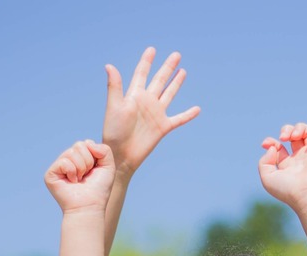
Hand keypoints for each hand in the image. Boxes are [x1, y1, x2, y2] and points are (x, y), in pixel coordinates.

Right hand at [44, 140, 115, 213]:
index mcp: (80, 158)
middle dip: (88, 161)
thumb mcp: (108, 166)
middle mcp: (68, 160)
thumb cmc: (99, 190)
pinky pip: (63, 161)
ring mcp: (58, 167)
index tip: (95, 170)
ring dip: (81, 168)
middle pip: (79, 145)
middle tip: (86, 176)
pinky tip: (72, 182)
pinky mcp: (50, 174)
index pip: (86, 143)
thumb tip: (88, 143)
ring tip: (79, 180)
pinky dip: (72, 171)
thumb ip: (105, 149)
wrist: (89, 206)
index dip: (94, 156)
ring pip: (71, 152)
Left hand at [103, 47, 199, 175]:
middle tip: (176, 55)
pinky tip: (197, 109)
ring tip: (183, 71)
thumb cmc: (114, 131)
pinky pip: (179, 119)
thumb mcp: (114, 106)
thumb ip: (115, 86)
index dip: (147, 62)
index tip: (152, 50)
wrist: (121, 154)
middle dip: (167, 67)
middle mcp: (147, 102)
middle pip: (159, 80)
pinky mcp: (163, 127)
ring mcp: (156, 114)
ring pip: (169, 94)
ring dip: (176, 83)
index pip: (142, 74)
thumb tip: (109, 65)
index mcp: (134, 95)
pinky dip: (188, 114)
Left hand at [258, 121, 306, 209]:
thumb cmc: (288, 190)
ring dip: (298, 127)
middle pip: (293, 134)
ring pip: (306, 129)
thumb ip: (264, 162)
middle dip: (286, 130)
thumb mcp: (267, 178)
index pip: (279, 146)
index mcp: (287, 165)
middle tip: (284, 138)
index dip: (271, 142)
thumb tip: (273, 147)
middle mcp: (300, 157)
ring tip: (294, 136)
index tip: (266, 144)